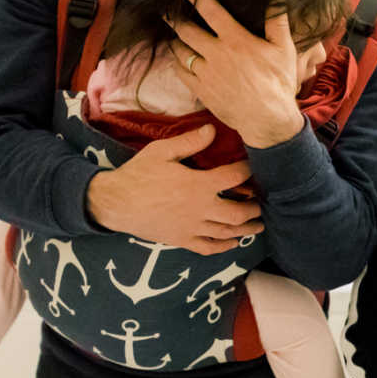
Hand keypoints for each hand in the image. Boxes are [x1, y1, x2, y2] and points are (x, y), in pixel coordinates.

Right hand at [84, 124, 262, 254]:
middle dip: (254, 208)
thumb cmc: (138, 174)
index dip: (247, 171)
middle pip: (239, 212)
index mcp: (199, 185)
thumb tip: (212, 129)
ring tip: (258, 224)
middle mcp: (201, 209)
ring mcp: (192, 228)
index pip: (234, 177)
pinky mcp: (182, 240)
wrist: (115, 203)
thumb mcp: (162, 151)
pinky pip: (209, 248)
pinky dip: (224, 247)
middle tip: (261, 203)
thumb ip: (190, 141)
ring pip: (228, 232)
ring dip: (246, 228)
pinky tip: (233, 243)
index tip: (252, 168)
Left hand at [167, 0, 304, 147]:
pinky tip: (179, 60)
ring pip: (180, 51)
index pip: (210, 10)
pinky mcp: (201, 90)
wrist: (268, 119)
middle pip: (186, 30)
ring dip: (176, 41)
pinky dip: (177, 64)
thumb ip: (277, 22)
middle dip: (174, 17)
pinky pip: (181, 73)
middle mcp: (216, 54)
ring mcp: (206, 73)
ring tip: (175, 36)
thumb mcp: (284, 49)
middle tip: (167, 10)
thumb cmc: (278, 83)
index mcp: (236, 40)